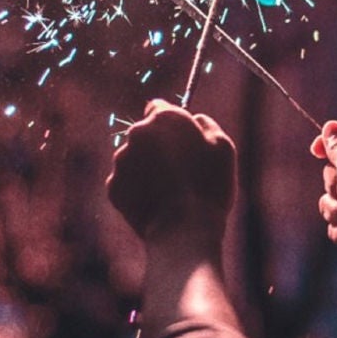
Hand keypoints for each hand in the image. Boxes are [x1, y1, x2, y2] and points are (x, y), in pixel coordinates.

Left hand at [108, 100, 235, 248]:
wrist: (184, 230)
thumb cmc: (209, 185)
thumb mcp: (222, 146)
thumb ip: (206, 124)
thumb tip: (195, 119)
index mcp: (163, 118)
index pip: (159, 107)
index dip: (171, 123)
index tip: (180, 137)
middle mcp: (137, 134)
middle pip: (145, 134)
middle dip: (158, 146)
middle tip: (179, 169)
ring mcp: (121, 161)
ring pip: (135, 159)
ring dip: (148, 169)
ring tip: (171, 191)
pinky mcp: (113, 187)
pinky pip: (127, 183)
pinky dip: (139, 190)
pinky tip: (158, 203)